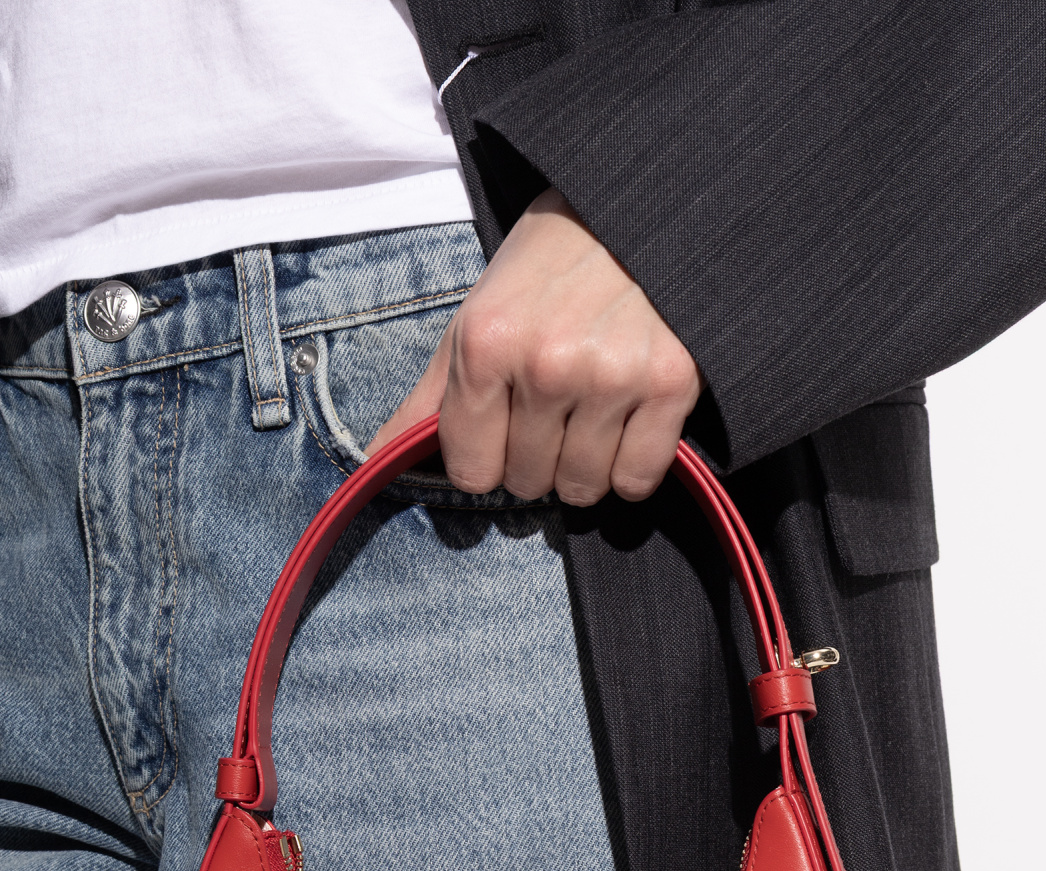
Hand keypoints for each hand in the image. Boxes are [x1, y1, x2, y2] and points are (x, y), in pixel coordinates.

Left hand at [368, 191, 702, 504]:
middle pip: (530, 484)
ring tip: (594, 409)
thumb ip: (430, 397)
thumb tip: (374, 466)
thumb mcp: (478, 314)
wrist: (641, 207)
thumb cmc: (549, 265)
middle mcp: (547, 364)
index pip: (473, 473)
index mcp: (487, 344)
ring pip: (583, 488)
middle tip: (558, 405)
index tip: (507, 425)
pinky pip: (637, 479)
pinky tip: (631, 421)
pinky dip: (634, 465)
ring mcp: (612, 376)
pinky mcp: (671, 384)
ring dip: (587, 464)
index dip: (489, 457)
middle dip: (540, 458)